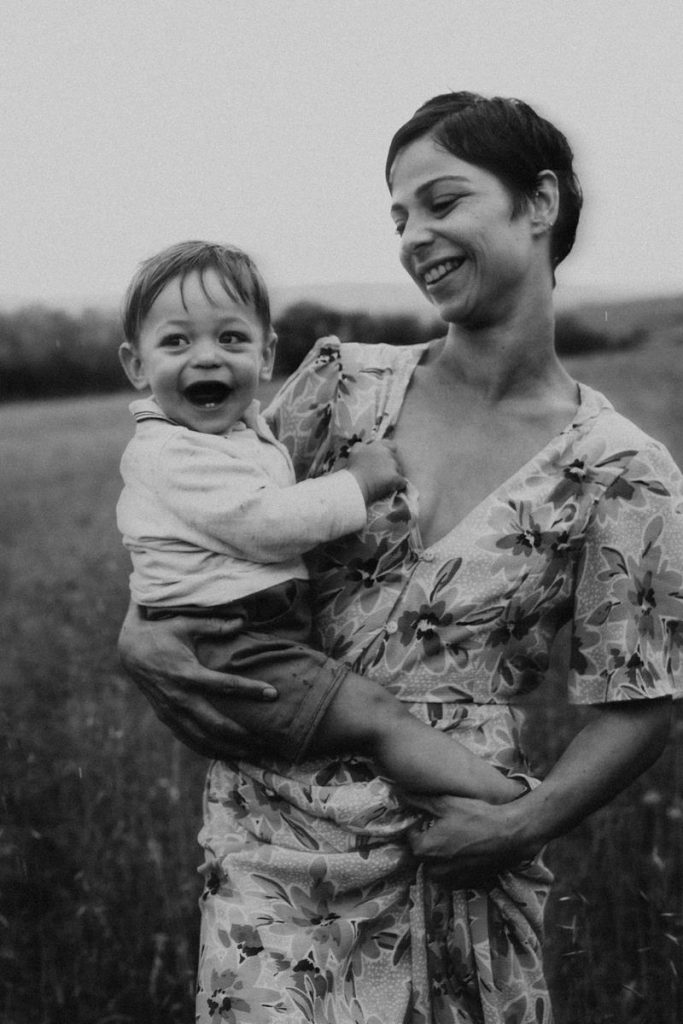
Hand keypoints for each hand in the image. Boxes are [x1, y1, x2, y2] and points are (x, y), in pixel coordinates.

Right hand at [118, 602, 276, 759]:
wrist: (130, 650)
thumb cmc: (163, 633)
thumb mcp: (186, 624)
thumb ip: (214, 625)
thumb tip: (242, 619)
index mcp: (186, 673)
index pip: (224, 686)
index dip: (250, 690)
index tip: (273, 694)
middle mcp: (179, 697)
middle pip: (215, 724)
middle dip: (243, 735)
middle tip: (268, 740)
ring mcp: (172, 712)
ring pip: (203, 740)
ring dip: (230, 749)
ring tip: (255, 753)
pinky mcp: (167, 719)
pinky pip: (190, 741)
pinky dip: (211, 751)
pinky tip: (230, 755)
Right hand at [347, 439, 405, 503]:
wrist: (355, 484)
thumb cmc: (354, 468)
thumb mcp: (355, 451)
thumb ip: (363, 445)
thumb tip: (367, 446)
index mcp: (379, 446)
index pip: (391, 445)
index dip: (389, 452)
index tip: (384, 459)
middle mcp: (388, 454)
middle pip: (394, 459)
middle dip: (390, 465)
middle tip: (381, 473)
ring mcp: (393, 466)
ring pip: (398, 470)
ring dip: (393, 475)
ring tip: (384, 482)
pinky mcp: (396, 478)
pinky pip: (402, 482)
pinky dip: (398, 485)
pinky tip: (392, 488)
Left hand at [403, 792, 541, 886]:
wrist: (510, 834)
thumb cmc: (475, 816)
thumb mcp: (445, 803)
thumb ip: (418, 801)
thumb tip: (398, 793)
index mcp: (424, 850)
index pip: (410, 838)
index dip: (418, 826)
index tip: (428, 818)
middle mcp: (435, 870)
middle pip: (423, 855)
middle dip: (429, 842)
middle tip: (444, 828)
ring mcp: (452, 880)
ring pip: (438, 868)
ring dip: (442, 856)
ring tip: (456, 839)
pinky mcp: (469, 884)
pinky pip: (454, 876)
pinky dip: (457, 866)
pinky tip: (468, 850)